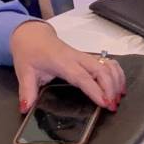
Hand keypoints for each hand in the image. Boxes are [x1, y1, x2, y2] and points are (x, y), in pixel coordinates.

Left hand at [10, 20, 126, 112]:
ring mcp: (84, 56)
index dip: (95, 90)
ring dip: (116, 80)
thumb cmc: (29, 52)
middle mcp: (76, 58)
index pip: (82, 77)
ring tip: (119, 98)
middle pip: (101, 69)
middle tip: (113, 106)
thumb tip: (25, 108)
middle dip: (111, 88)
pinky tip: (119, 86)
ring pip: (107, 64)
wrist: (32, 35)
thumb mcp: (24, 72)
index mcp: (62, 62)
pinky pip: (107, 61)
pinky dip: (117, 72)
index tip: (105, 103)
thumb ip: (27, 91)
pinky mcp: (87, 57)